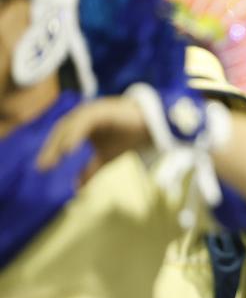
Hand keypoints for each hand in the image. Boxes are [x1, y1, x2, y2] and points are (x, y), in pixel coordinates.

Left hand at [36, 96, 150, 181]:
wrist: (151, 127)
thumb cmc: (127, 137)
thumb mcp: (105, 157)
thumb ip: (90, 170)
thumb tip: (76, 187)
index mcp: (81, 125)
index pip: (60, 137)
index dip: (50, 151)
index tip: (43, 168)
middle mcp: (83, 116)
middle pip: (61, 130)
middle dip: (51, 148)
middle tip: (44, 166)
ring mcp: (92, 111)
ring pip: (71, 124)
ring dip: (61, 141)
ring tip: (58, 157)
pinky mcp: (102, 110)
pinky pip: (84, 121)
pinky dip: (75, 134)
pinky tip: (70, 149)